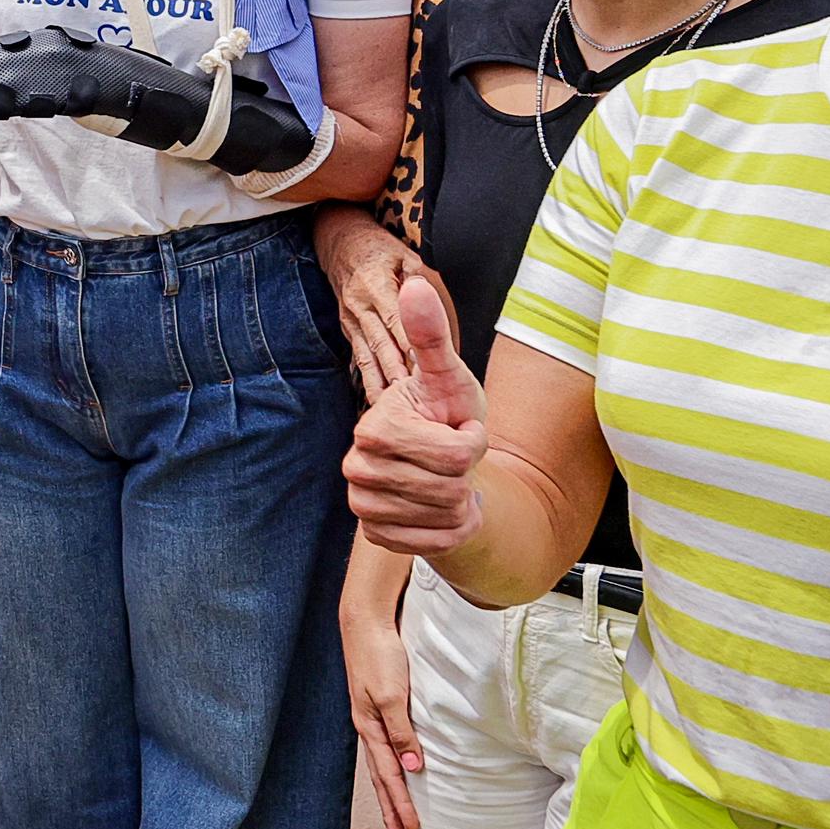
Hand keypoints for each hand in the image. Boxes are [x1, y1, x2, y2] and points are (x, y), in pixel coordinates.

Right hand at [312, 205, 428, 395]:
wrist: (340, 242)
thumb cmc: (377, 248)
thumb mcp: (402, 253)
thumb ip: (416, 276)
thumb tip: (428, 297)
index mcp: (376, 285)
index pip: (396, 320)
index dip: (410, 344)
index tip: (423, 366)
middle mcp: (361, 306)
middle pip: (381, 343)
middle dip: (396, 371)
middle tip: (411, 397)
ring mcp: (352, 319)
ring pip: (367, 355)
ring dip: (380, 382)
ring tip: (391, 407)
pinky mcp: (348, 328)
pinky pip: (358, 357)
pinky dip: (367, 378)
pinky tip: (376, 398)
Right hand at [344, 276, 490, 557]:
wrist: (440, 460)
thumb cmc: (445, 411)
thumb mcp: (447, 374)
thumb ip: (431, 334)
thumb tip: (416, 284)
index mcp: (373, 429)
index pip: (453, 456)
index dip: (471, 442)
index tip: (457, 428)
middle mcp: (358, 469)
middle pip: (449, 489)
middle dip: (466, 473)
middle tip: (453, 457)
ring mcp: (364, 506)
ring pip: (445, 518)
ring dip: (462, 502)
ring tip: (449, 480)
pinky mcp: (377, 536)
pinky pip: (437, 544)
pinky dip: (453, 529)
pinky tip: (443, 509)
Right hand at [344, 586, 423, 828]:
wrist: (366, 621)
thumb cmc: (378, 655)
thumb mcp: (392, 696)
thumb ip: (401, 731)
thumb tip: (413, 767)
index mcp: (369, 727)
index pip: (388, 774)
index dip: (399, 802)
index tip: (411, 828)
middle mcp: (369, 726)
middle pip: (381, 775)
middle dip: (390, 806)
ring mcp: (372, 715)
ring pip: (382, 762)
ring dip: (390, 789)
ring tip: (397, 811)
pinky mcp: (380, 704)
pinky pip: (387, 743)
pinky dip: (392, 764)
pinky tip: (399, 766)